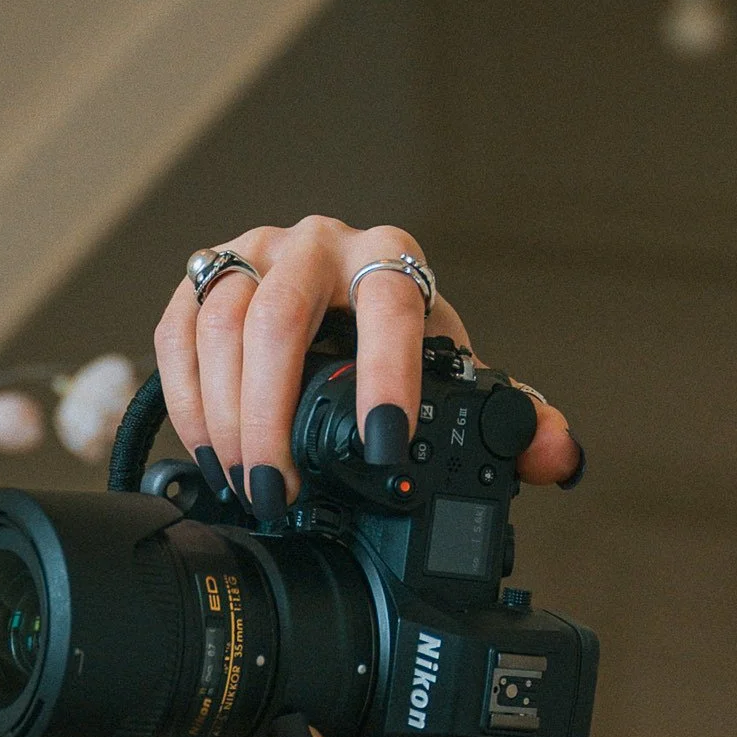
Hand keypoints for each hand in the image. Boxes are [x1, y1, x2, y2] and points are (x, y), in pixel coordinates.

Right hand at [154, 214, 581, 512]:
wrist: (345, 310)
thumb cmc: (405, 350)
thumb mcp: (459, 383)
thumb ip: (516, 423)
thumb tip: (559, 456)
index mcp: (391, 261)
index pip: (390, 307)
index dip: (385, 377)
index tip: (384, 446)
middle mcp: (318, 246)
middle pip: (279, 316)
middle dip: (273, 414)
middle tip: (282, 491)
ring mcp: (255, 255)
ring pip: (220, 324)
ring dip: (226, 415)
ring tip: (250, 484)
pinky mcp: (204, 278)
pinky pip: (177, 330)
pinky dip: (186, 398)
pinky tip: (210, 452)